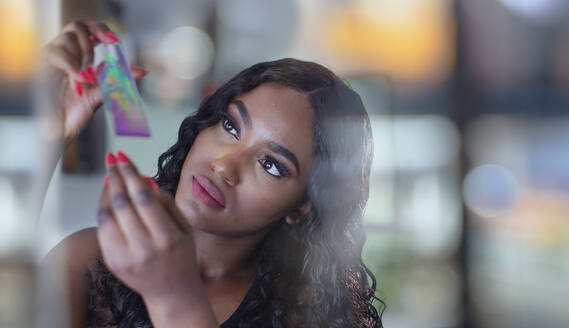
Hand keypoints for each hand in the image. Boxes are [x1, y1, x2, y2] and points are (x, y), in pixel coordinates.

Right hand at [41, 21, 148, 145]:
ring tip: (83, 77)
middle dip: (92, 38)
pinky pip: (56, 51)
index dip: (102, 29)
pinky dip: (70, 64)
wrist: (59, 130)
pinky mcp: (41, 63)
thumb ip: (119, 81)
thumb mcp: (102, 95)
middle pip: (79, 26)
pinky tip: (76, 79)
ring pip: (68, 36)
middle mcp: (67, 54)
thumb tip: (142, 71)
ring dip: (81, 55)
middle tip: (97, 60)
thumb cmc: (76, 114)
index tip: (114, 40)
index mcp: (82, 59)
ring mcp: (54, 58)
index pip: (90, 30)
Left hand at [97, 151, 200, 303]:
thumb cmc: (181, 255)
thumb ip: (167, 203)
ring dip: (106, 192)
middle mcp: (145, 248)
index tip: (124, 157)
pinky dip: (103, 210)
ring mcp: (125, 257)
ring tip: (112, 178)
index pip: (144, 198)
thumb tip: (144, 180)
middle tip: (112, 159)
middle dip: (116, 177)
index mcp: (167, 238)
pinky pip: (102, 230)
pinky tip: (109, 199)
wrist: (172, 291)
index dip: (131, 174)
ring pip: (107, 216)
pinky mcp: (112, 262)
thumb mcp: (185, 228)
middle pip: (123, 204)